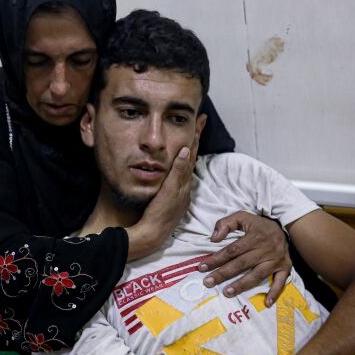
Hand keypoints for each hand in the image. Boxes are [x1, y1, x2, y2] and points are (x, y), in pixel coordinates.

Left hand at [126, 132, 199, 260]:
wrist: (153, 235)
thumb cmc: (154, 219)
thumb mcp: (164, 198)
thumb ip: (169, 184)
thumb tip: (172, 173)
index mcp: (182, 187)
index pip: (189, 160)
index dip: (194, 143)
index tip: (197, 126)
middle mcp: (184, 187)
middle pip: (192, 157)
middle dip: (197, 137)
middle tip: (201, 119)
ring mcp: (180, 190)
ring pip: (188, 163)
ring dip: (193, 144)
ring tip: (196, 127)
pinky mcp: (172, 194)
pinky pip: (178, 175)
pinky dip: (182, 162)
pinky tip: (183, 149)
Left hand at [199, 211, 290, 303]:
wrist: (284, 227)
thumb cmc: (258, 225)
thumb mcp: (242, 217)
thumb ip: (226, 223)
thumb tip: (214, 239)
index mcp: (255, 236)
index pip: (233, 250)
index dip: (217, 259)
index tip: (202, 267)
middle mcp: (266, 249)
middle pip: (242, 264)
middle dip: (223, 274)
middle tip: (208, 283)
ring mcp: (276, 259)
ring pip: (258, 275)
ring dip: (242, 285)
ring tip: (227, 293)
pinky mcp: (285, 267)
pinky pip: (280, 281)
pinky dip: (274, 293)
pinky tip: (266, 303)